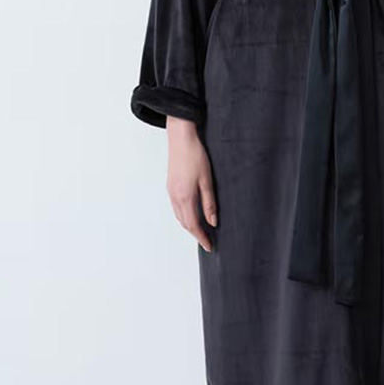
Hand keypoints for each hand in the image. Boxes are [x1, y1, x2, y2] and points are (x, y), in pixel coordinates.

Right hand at [166, 116, 217, 252]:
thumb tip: (213, 222)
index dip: (201, 237)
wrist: (180, 138)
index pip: (193, 225)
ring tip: (202, 230)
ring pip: (179, 216)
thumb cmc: (195, 156)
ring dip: (189, 225)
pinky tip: (192, 213)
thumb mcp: (207, 180)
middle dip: (196, 234)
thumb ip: (209, 203)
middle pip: (184, 223)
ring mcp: (171, 191)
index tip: (209, 246)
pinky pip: (176, 207)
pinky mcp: (170, 186)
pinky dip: (184, 215)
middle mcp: (175, 197)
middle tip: (208, 241)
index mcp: (185, 197)